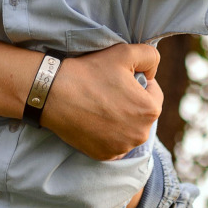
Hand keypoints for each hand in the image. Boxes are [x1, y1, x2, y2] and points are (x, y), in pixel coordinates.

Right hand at [41, 43, 163, 159]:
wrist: (53, 93)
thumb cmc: (89, 72)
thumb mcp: (125, 52)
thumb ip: (150, 56)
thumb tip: (152, 73)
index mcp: (150, 110)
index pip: (153, 92)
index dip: (138, 82)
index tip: (119, 78)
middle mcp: (140, 134)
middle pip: (141, 113)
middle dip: (130, 102)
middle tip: (108, 91)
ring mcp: (121, 147)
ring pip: (128, 129)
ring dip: (120, 119)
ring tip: (99, 105)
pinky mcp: (104, 156)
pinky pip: (113, 143)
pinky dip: (107, 134)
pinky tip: (93, 120)